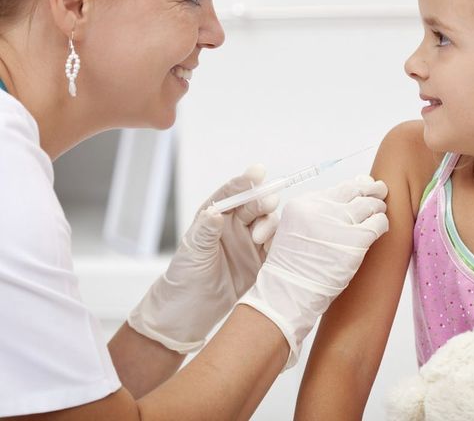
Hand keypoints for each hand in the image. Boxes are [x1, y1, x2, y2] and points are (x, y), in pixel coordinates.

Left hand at [128, 165, 278, 352]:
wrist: (190, 312)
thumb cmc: (184, 277)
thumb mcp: (192, 253)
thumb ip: (205, 232)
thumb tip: (215, 213)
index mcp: (215, 216)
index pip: (232, 193)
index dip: (246, 181)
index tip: (258, 172)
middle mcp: (234, 225)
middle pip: (255, 205)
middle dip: (263, 200)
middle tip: (266, 204)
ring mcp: (249, 242)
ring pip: (268, 223)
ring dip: (269, 223)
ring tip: (260, 236)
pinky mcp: (260, 260)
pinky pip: (275, 245)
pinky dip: (278, 242)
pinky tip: (273, 246)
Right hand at [238, 175, 388, 366]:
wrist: (289, 293)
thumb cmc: (295, 267)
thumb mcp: (295, 228)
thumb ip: (317, 212)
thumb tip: (347, 196)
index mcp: (303, 203)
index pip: (338, 187)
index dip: (354, 185)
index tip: (364, 185)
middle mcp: (320, 209)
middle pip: (354, 190)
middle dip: (371, 189)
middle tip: (380, 190)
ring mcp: (338, 224)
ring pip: (369, 204)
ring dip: (378, 206)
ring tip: (380, 210)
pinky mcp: (355, 241)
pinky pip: (378, 223)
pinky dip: (382, 223)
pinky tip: (380, 227)